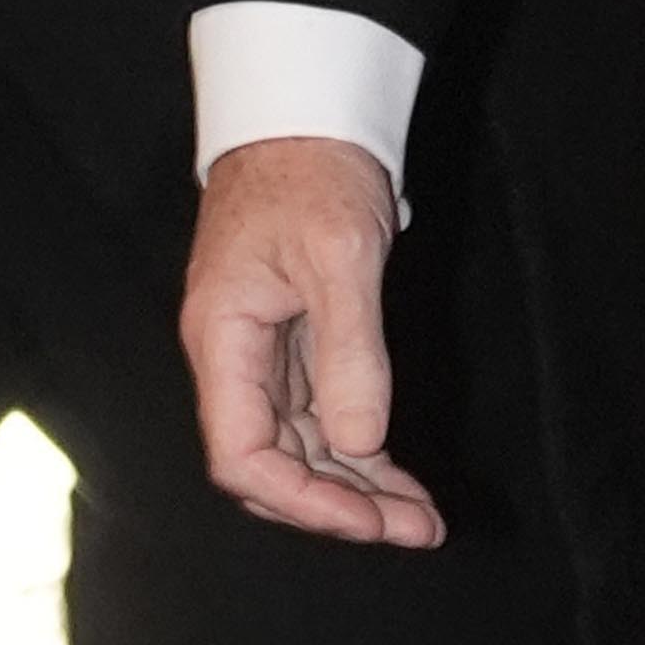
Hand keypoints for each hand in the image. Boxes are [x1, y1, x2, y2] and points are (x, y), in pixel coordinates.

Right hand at [181, 136, 445, 548]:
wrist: (305, 114)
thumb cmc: (312, 171)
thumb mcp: (339, 255)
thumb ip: (348, 352)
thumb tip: (357, 443)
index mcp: (222, 340)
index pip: (241, 456)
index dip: (301, 500)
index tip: (368, 520)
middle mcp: (234, 359)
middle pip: (272, 466)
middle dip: (340, 506)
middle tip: (417, 530)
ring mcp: (265, 356)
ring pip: (302, 449)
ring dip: (358, 488)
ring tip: (422, 520)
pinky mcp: (297, 345)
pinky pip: (321, 419)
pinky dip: (361, 452)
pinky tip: (400, 481)